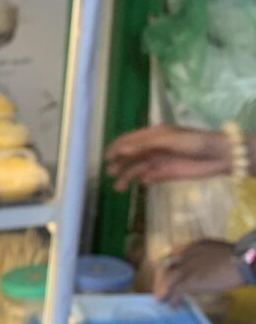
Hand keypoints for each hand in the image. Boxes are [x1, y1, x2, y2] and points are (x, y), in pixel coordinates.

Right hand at [105, 125, 232, 189]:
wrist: (216, 156)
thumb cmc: (193, 142)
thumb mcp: (167, 140)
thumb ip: (143, 146)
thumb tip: (120, 151)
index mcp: (152, 135)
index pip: (129, 140)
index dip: (117, 148)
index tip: (106, 158)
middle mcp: (152, 148)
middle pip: (130, 156)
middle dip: (119, 163)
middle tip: (110, 173)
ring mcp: (158, 162)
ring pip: (136, 169)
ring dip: (127, 177)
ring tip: (118, 188)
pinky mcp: (165, 175)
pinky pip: (148, 178)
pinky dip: (143, 181)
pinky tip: (143, 183)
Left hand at [154, 239, 240, 302]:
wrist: (240, 262)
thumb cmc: (234, 257)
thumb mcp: (213, 250)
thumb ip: (201, 257)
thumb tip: (199, 270)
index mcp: (191, 246)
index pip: (170, 255)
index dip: (166, 267)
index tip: (165, 274)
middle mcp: (184, 255)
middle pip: (164, 268)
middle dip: (160, 280)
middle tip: (160, 290)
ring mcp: (184, 268)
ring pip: (166, 281)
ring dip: (162, 292)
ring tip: (162, 300)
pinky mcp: (188, 281)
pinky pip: (175, 292)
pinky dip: (173, 301)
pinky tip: (174, 306)